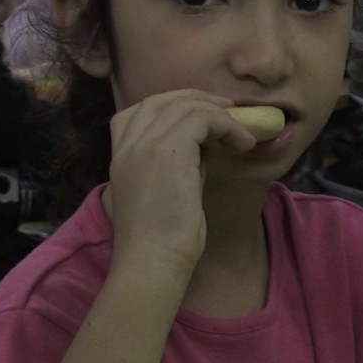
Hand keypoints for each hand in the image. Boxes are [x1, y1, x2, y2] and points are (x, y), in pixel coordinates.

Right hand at [106, 90, 256, 275]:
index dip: (170, 107)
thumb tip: (206, 149)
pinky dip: (227, 125)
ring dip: (219, 115)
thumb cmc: (162, 242)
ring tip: (242, 135)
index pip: (137, 113)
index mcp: (119, 158)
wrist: (153, 262)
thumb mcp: (167, 194)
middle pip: (159, 101)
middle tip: (227, 111)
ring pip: (184, 105)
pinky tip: (243, 144)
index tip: (201, 118)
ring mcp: (143, 144)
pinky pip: (203, 117)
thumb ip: (180, 167)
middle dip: (195, 100)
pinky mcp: (168, 149)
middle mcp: (127, 146)